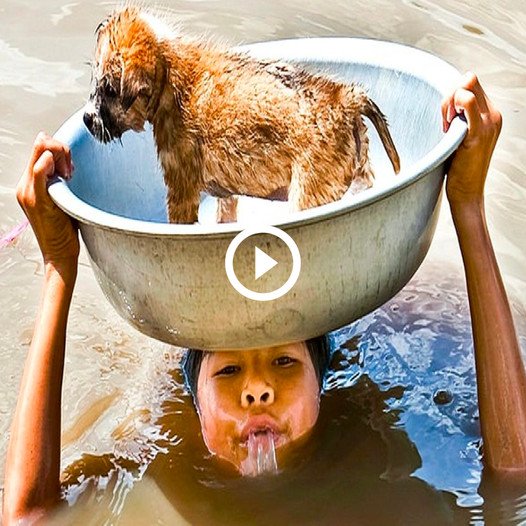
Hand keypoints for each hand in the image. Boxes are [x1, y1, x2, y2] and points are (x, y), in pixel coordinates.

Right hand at [16, 133, 78, 267]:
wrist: (60, 253)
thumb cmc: (65, 229)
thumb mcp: (63, 199)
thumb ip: (63, 181)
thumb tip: (70, 163)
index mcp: (30, 183)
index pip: (41, 147)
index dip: (60, 149)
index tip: (73, 166)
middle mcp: (26, 185)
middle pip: (41, 147)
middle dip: (62, 151)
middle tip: (73, 172)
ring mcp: (29, 192)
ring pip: (42, 154)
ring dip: (62, 159)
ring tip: (71, 178)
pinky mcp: (37, 201)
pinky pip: (38, 172)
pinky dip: (48, 164)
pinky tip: (62, 172)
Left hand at [441, 72, 501, 206]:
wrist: (467, 192)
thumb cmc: (460, 168)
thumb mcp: (461, 137)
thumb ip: (459, 119)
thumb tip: (446, 104)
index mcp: (490, 115)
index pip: (472, 83)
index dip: (453, 94)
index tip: (445, 117)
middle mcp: (493, 115)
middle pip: (469, 80)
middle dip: (450, 95)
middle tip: (444, 120)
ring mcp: (488, 123)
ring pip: (466, 86)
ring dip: (449, 101)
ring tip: (446, 125)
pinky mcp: (478, 134)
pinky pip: (468, 102)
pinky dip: (453, 106)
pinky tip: (447, 126)